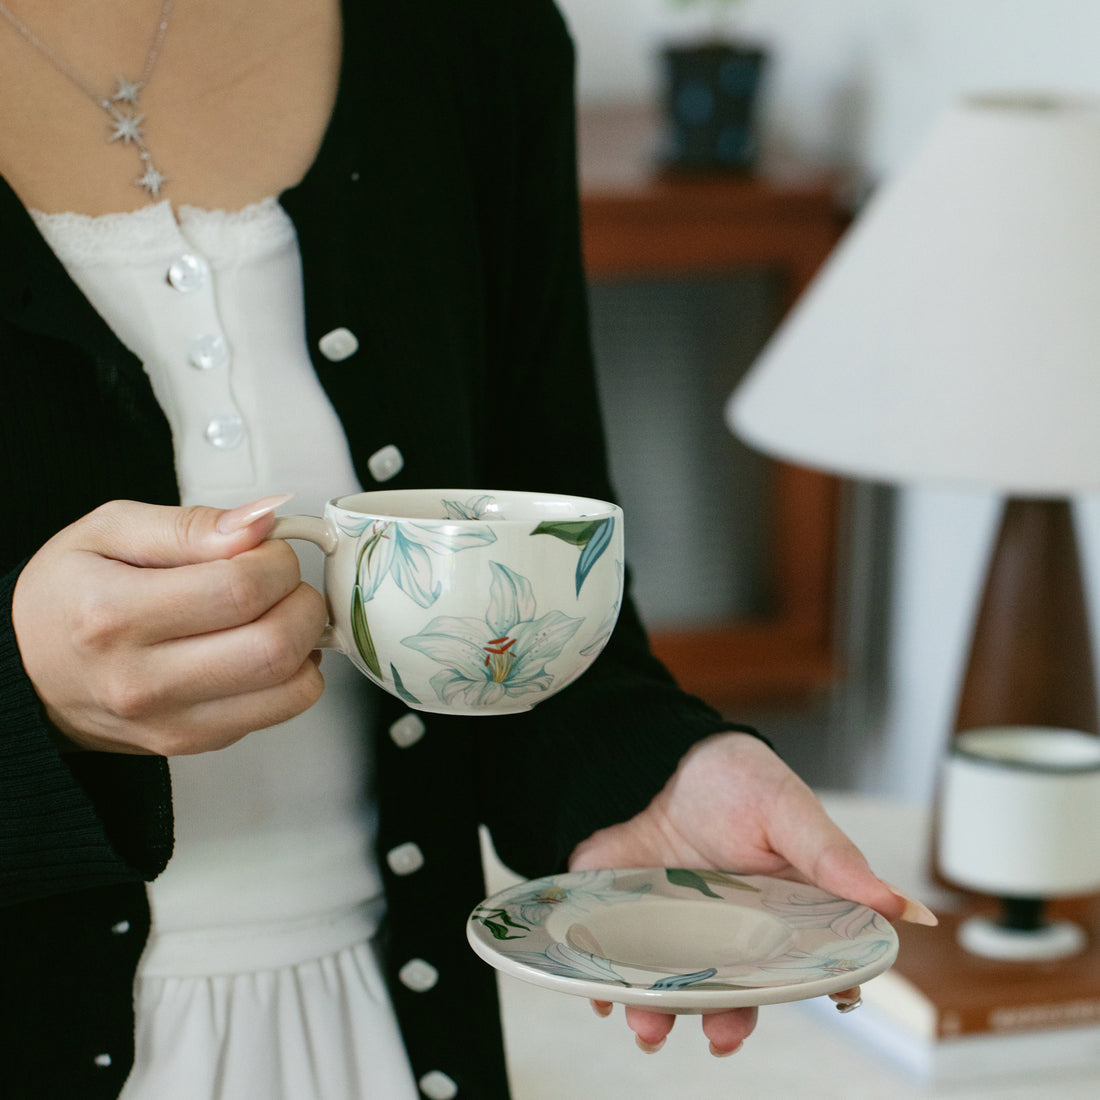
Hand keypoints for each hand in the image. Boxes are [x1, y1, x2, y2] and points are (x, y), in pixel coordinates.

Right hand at [12, 496, 326, 755]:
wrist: (28, 671)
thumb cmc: (69, 597)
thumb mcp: (109, 531)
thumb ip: (191, 524)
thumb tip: (260, 521)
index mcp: (115, 616)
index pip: (241, 589)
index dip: (275, 559)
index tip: (264, 547)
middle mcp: (143, 681)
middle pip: (275, 645)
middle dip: (302, 599)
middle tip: (279, 580)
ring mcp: (173, 721)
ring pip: (292, 686)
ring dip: (307, 640)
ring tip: (276, 612)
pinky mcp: (197, 743)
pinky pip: (282, 709)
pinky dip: (294, 673)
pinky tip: (263, 647)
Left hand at [569, 731, 936, 1055]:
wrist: (655, 757)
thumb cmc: (733, 781)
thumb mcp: (787, 809)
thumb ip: (835, 859)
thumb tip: (905, 908)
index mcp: (781, 914)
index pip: (805, 969)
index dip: (813, 990)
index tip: (824, 1004)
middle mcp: (730, 936)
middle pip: (735, 995)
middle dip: (729, 1021)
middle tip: (722, 1034)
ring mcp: (677, 935)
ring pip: (673, 994)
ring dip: (661, 1017)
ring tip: (648, 1026)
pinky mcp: (628, 927)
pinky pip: (616, 969)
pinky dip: (605, 987)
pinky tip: (599, 993)